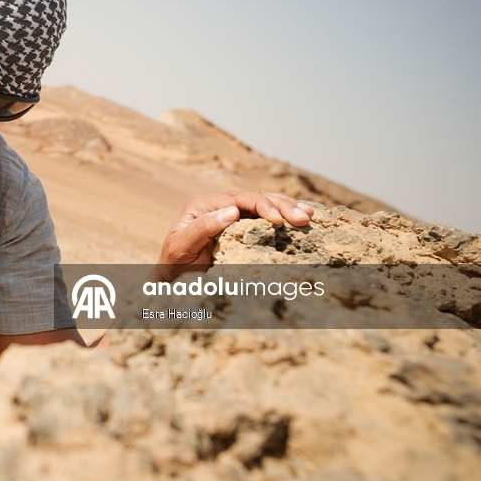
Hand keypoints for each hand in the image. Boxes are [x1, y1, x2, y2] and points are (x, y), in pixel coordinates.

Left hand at [155, 191, 312, 280]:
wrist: (171, 281)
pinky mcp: (242, 231)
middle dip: (282, 206)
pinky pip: (265, 221)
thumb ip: (203, 228)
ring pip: (265, 207)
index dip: (263, 206)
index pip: (240, 199)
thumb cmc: (173, 266)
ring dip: (288, 209)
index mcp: (206, 205)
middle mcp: (221, 207)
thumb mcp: (181, 246)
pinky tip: (301, 220)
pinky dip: (284, 220)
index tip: (278, 220)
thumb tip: (233, 211)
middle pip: (257, 199)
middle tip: (304, 217)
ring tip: (309, 215)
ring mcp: (233, 218)